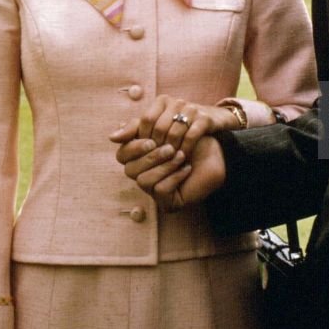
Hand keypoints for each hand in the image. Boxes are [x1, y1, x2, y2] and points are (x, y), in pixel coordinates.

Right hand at [110, 126, 226, 209]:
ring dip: (164, 166)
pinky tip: (186, 168)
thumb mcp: (165, 126)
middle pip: (130, 170)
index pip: (121, 155)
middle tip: (170, 147)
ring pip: (144, 181)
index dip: (134, 147)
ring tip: (181, 155)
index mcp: (138, 158)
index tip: (152, 139)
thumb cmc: (190, 138)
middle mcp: (142, 176)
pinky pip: (160, 190)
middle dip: (151, 157)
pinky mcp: (167, 202)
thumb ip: (140, 126)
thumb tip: (112, 137)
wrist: (217, 153)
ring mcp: (154, 191)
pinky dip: (174, 176)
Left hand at [117, 95, 241, 161]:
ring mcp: (192, 109)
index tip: (146, 151)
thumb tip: (112, 137)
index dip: (143, 138)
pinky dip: (185, 149)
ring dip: (171, 151)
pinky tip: (183, 158)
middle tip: (156, 160)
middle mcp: (176, 102)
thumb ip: (134, 130)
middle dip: (157, 147)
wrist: (213, 120)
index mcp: (162, 101)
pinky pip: (191, 136)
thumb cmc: (179, 124)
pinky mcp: (205, 119)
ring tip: (168, 162)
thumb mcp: (157, 125)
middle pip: (159, 128)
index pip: (145, 120)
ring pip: (174, 133)